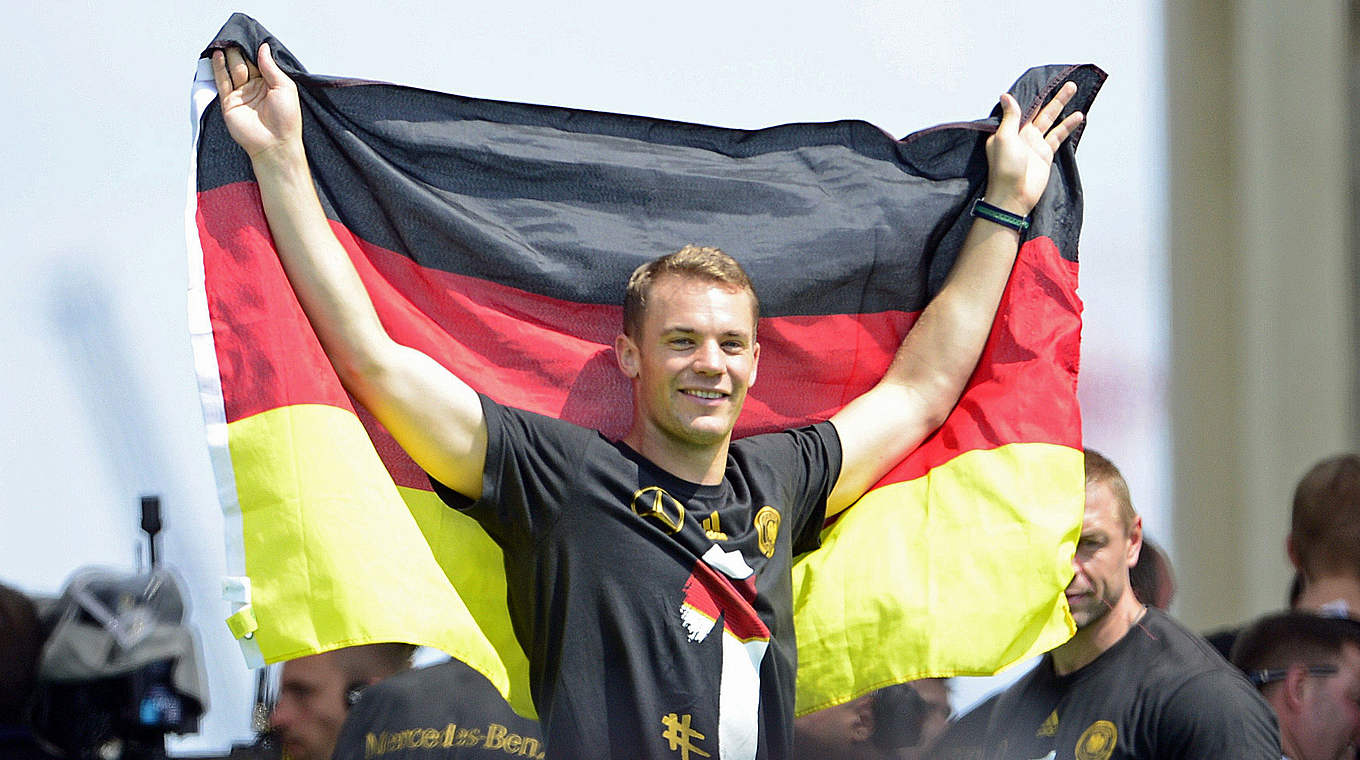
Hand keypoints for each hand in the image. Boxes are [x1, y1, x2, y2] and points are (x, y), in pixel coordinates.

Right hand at [210, 42, 301, 161]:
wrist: (274, 144)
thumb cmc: (286, 119)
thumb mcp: (285, 87)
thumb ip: (272, 67)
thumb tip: (263, 47)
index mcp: (271, 83)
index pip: (260, 61)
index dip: (255, 50)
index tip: (250, 36)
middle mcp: (255, 87)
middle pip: (245, 63)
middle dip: (241, 51)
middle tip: (237, 38)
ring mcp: (241, 94)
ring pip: (234, 69)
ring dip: (230, 56)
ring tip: (226, 41)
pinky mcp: (229, 102)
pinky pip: (222, 81)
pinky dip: (219, 67)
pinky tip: (217, 55)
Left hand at [982, 81, 1083, 215]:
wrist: (1013, 195)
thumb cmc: (1004, 168)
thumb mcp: (1003, 138)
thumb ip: (1010, 117)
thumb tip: (1006, 96)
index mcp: (1008, 129)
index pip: (1022, 107)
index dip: (1032, 94)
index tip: (1041, 80)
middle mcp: (1021, 134)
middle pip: (1039, 109)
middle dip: (1051, 96)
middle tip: (1064, 81)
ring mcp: (1034, 143)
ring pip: (1050, 119)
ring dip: (1061, 105)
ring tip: (1073, 88)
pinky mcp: (1045, 153)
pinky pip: (1058, 135)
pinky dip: (1068, 125)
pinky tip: (1078, 115)